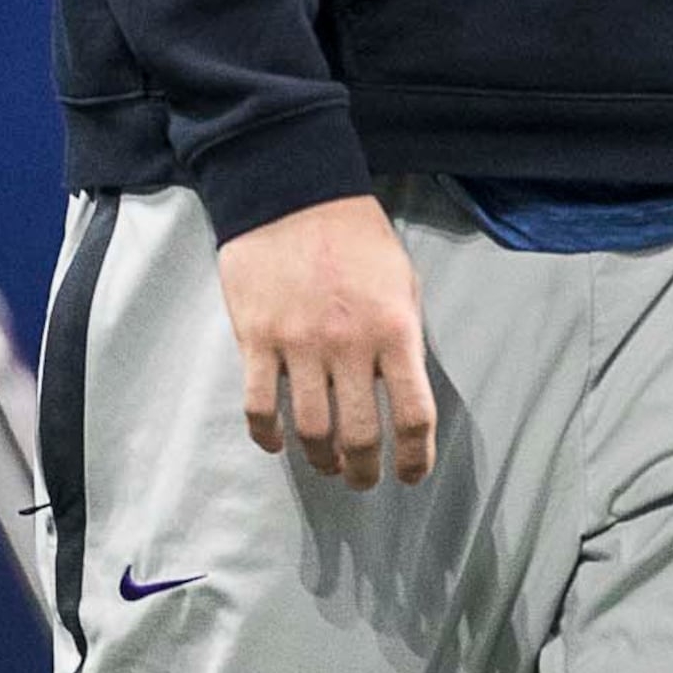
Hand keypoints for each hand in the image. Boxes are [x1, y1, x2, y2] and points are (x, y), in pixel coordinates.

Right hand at [213, 195, 436, 489]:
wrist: (293, 192)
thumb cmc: (356, 237)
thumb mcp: (401, 281)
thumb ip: (403, 336)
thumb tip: (401, 388)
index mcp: (394, 330)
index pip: (412, 414)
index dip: (415, 457)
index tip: (410, 474)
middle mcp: (348, 345)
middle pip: (359, 435)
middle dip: (363, 471)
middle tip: (361, 480)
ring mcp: (299, 344)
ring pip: (310, 430)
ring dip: (320, 460)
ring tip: (325, 465)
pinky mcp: (257, 339)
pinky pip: (259, 406)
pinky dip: (268, 435)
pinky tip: (277, 442)